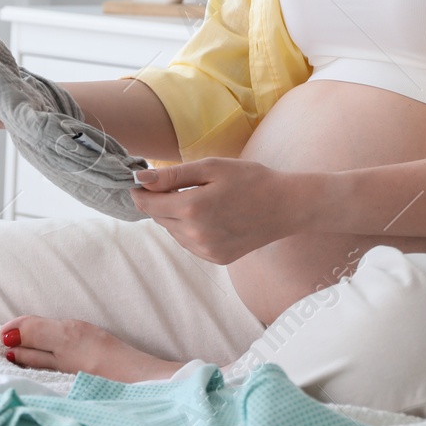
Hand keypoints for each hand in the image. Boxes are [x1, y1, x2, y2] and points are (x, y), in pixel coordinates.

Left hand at [128, 158, 318, 263]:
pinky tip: (210, 215)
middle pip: (158, 218)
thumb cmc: (251, 180)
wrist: (286, 207)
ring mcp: (206, 250)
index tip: (139, 180)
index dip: (139, 191)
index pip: (147, 203)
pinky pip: (189, 243)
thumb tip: (141, 179)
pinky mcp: (215, 258)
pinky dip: (190, 229)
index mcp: (192, 208)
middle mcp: (195, 235)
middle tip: (176, 184)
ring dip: (175, 216)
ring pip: (173, 232)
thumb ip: (173, 174)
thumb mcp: (212, 168)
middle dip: (160, 201)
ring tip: (199, 198)